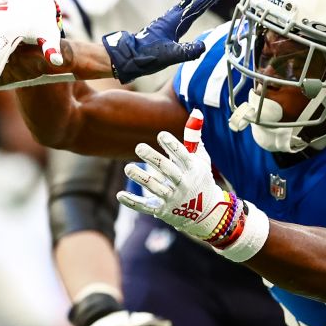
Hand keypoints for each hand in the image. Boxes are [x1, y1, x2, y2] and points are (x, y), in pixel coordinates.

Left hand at [102, 0, 230, 83]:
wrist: (129, 56)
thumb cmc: (147, 55)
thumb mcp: (169, 55)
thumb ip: (186, 52)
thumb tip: (203, 46)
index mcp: (176, 19)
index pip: (199, 3)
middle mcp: (175, 15)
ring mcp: (172, 19)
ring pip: (193, 0)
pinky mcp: (170, 25)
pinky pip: (189, 9)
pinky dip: (198, 3)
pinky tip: (201, 4)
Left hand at [117, 111, 267, 260]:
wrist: (206, 213)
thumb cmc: (200, 178)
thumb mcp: (200, 159)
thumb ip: (194, 137)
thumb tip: (195, 111)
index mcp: (193, 169)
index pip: (183, 155)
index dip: (172, 145)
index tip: (161, 135)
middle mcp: (183, 184)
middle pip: (167, 170)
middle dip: (153, 159)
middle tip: (138, 147)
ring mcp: (172, 198)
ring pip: (154, 187)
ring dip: (140, 178)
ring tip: (128, 168)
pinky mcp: (162, 210)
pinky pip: (145, 206)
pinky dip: (132, 202)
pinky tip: (119, 195)